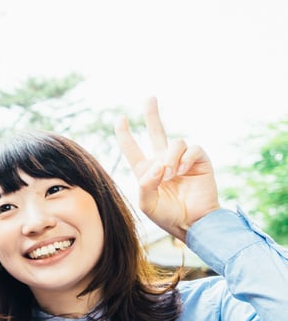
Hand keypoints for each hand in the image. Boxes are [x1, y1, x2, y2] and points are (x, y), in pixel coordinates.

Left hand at [115, 97, 219, 240]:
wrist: (192, 223)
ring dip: (170, 158)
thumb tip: (157, 166)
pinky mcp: (199, 161)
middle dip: (152, 114)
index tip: (121, 119)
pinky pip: (191, 149)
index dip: (125, 134)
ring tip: (170, 175)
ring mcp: (182, 160)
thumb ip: (145, 185)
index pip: (133, 149)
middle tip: (150, 98)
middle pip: (156, 131)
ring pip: (174, 143)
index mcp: (146, 171)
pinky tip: (182, 172)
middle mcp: (163, 162)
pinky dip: (185, 159)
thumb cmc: (168, 215)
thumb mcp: (147, 204)